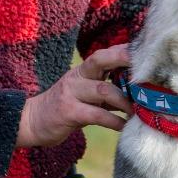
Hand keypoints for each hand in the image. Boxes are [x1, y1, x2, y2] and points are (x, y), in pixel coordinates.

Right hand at [16, 45, 133, 147]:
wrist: (31, 122)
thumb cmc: (64, 109)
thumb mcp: (83, 95)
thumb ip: (105, 91)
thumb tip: (136, 93)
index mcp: (82, 71)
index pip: (103, 54)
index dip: (123, 51)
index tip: (144, 52)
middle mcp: (76, 77)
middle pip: (100, 61)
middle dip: (123, 61)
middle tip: (146, 71)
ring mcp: (71, 93)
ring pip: (103, 90)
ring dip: (125, 101)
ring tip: (138, 111)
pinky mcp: (68, 112)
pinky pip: (97, 115)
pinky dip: (114, 121)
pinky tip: (124, 126)